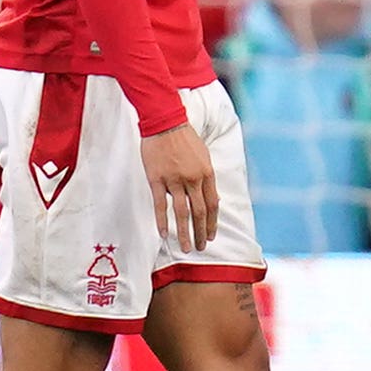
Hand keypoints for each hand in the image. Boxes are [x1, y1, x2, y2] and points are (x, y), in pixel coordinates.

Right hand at [143, 120, 218, 249]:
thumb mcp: (204, 156)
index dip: (213, 222)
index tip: (212, 235)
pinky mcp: (157, 179)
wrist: (165, 123)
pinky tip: (164, 234)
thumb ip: (206, 177)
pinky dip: (162, 221)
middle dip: (202, 232)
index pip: (213, 204)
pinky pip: (160, 205)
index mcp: (207, 174)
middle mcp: (193, 179)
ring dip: (185, 232)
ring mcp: (175, 180)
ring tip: (187, 247)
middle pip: (200, 212)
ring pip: (182, 212)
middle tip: (202, 247)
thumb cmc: (185, 139)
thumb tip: (211, 196)